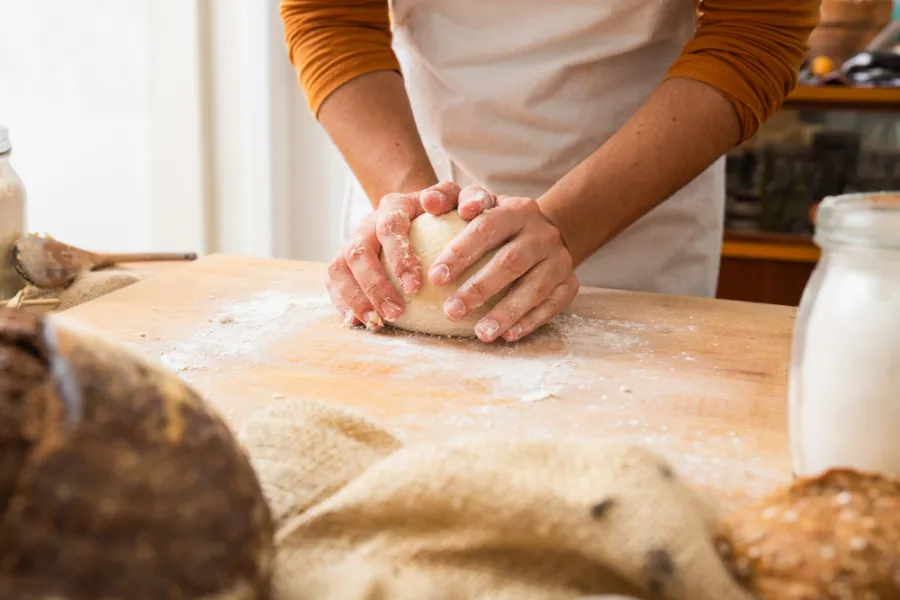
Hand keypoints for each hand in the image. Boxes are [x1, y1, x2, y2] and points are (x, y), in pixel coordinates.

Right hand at [325, 181, 461, 329]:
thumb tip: (458, 208)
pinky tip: (359, 324)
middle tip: (396, 312)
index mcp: (394, 205)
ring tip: (377, 323)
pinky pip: (334, 282)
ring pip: (339, 268)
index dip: (398, 258)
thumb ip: (468, 197)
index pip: (389, 228)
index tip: (415, 287)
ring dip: (356, 298)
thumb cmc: (445, 212)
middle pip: (358, 252)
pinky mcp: (345, 262)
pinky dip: (343, 303)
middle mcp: (367, 223)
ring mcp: (352, 242)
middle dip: (374, 285)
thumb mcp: (461, 201)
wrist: (418, 214)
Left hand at [431, 187, 578, 342]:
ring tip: (481, 333)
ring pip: (535, 288)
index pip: (486, 228)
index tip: (436, 278)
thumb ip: (450, 198)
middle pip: (511, 262)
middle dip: (480, 289)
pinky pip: (552, 305)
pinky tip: (508, 335)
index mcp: (517, 210)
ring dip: (506, 313)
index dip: (460, 253)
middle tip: (452, 311)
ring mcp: (559, 260)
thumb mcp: (477, 202)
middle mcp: (542, 234)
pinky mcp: (569, 284)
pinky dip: (530, 321)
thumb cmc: (497, 222)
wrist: (546, 234)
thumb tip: (429, 201)